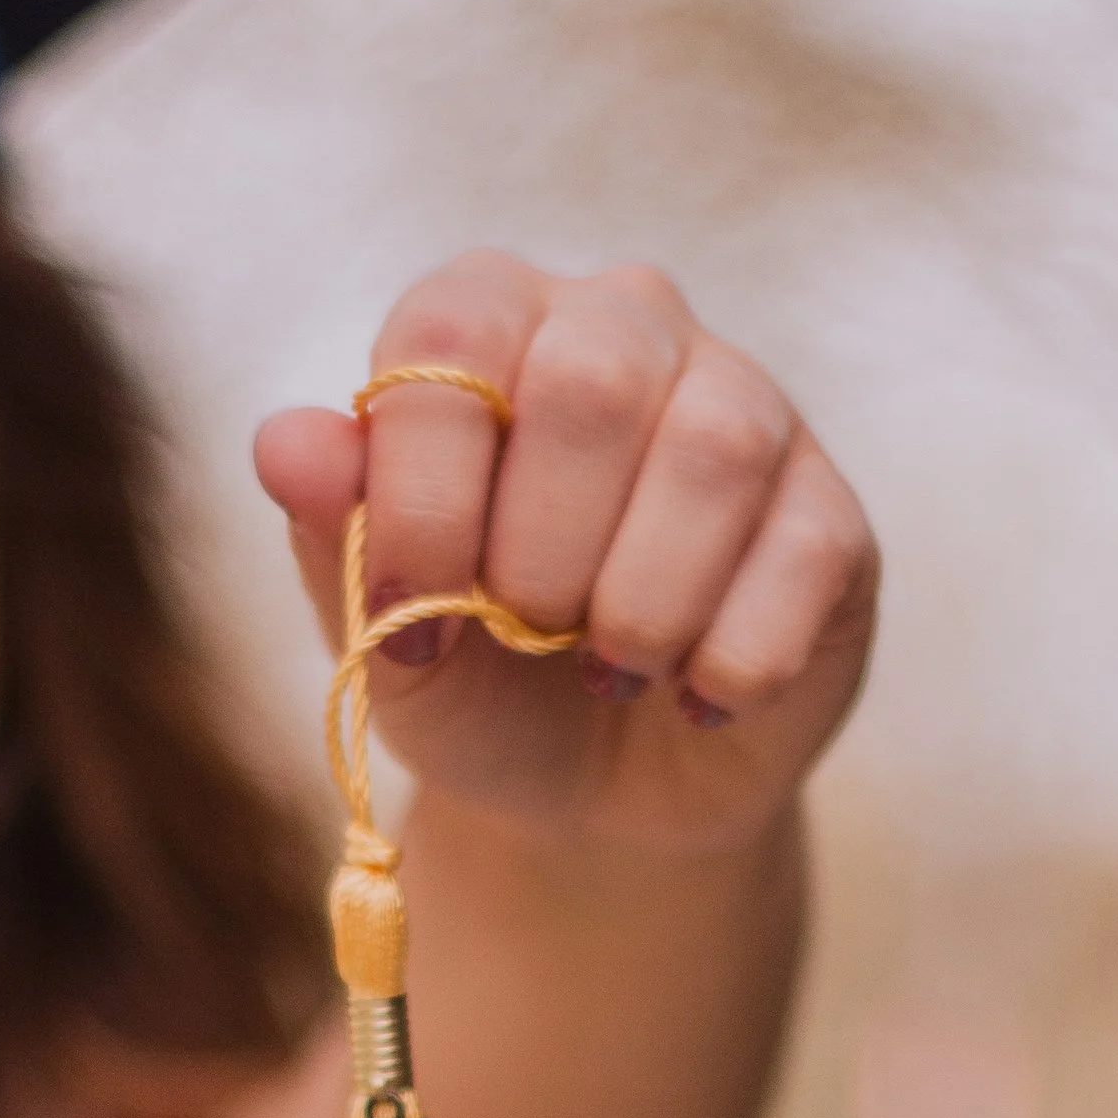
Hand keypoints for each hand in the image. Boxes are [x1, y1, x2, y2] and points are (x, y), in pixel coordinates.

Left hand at [253, 250, 876, 854]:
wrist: (595, 794)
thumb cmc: (477, 680)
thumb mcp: (380, 626)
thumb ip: (332, 531)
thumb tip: (286, 443)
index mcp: (492, 323)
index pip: (450, 337)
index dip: (422, 488)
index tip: (405, 609)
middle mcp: (627, 325)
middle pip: (595, 376)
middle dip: (539, 549)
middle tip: (524, 635)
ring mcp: (748, 407)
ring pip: (713, 450)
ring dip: (640, 602)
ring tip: (608, 671)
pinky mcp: (831, 511)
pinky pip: (802, 553)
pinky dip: (729, 657)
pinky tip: (691, 695)